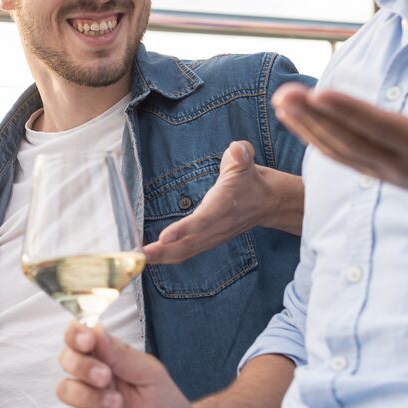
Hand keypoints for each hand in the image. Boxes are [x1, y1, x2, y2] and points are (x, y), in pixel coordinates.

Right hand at [55, 322, 195, 407]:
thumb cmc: (166, 403)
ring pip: (64, 389)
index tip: (87, 341)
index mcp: (108, 356)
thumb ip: (121, 355)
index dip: (75, 335)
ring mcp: (87, 401)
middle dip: (82, 367)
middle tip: (105, 377)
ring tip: (116, 406)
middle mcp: (92, 376)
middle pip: (66, 359)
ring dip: (89, 397)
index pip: (79, 336)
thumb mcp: (150, 374)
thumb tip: (95, 329)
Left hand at [144, 141, 297, 264]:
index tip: (164, 237)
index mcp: (223, 206)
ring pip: (185, 251)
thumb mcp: (247, 162)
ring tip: (139, 258)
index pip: (203, 220)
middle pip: (189, 243)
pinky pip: (186, 252)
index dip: (184, 229)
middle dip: (164, 251)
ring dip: (162, 256)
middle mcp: (217, 226)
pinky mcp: (208, 241)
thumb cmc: (250, 179)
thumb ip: (242, 154)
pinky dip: (168, 257)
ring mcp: (213, 237)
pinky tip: (150, 258)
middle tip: (140, 254)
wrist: (267, 202)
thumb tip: (238, 150)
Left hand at [272, 72, 407, 204]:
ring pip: (337, 150)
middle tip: (284, 93)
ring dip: (306, 126)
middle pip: (350, 140)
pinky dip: (311, 137)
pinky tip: (290, 117)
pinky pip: (336, 155)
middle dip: (316, 118)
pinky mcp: (374, 171)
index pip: (382, 127)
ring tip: (280, 101)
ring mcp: (384, 171)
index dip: (351, 112)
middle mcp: (401, 163)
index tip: (321, 93)